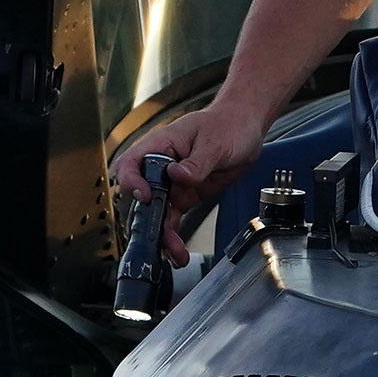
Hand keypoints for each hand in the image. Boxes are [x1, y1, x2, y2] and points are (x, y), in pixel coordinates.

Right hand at [113, 100, 265, 265]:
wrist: (246, 129)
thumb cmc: (227, 124)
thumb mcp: (215, 143)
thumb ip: (196, 163)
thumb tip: (178, 176)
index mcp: (160, 144)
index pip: (132, 163)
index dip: (133, 181)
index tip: (147, 195)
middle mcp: (161, 166)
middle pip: (142, 195)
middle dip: (147, 218)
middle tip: (160, 235)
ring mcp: (172, 182)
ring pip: (158, 212)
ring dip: (162, 234)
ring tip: (174, 252)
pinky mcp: (185, 195)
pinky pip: (174, 217)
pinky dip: (174, 235)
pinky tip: (177, 251)